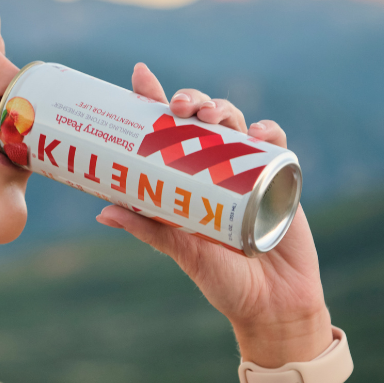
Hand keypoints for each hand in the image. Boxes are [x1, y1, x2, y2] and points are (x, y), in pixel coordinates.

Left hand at [95, 63, 331, 364]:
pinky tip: (258, 133)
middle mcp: (216, 168)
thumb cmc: (224, 281)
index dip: (155, 98)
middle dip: (192, 100)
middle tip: (180, 105)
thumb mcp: (181, 250)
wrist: (273, 307)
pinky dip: (267, 132)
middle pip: (202, 119)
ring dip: (224, 109)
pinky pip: (276, 145)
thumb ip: (148, 229)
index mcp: (187, 180)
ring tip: (212, 116)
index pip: (168, 130)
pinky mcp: (281, 180)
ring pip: (236, 124)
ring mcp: (250, 171)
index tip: (140, 75)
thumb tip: (102, 212)